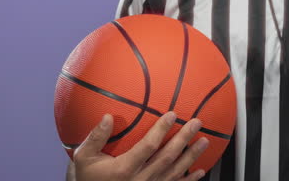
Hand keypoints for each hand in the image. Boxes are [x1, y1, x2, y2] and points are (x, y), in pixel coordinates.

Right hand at [71, 112, 208, 180]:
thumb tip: (107, 116)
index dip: (161, 130)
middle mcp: (140, 180)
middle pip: (167, 157)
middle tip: (197, 123)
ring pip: (174, 172)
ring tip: (204, 141)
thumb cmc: (87, 178)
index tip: (172, 114)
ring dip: (191, 156)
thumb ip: (96, 138)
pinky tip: (199, 171)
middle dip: (184, 138)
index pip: (148, 146)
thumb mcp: (84, 158)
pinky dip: (188, 180)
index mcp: (124, 168)